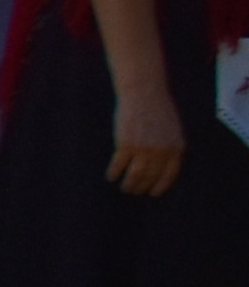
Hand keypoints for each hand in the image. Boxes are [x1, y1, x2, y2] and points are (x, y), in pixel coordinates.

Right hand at [110, 83, 187, 201]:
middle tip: (134, 191)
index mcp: (176, 148)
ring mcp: (143, 148)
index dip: (160, 186)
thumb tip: (161, 167)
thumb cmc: (157, 108)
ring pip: (135, 175)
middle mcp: (161, 151)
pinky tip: (111, 176)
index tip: (153, 193)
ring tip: (124, 187)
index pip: (169, 175)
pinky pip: (118, 165)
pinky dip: (114, 173)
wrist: (143, 93)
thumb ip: (170, 147)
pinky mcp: (125, 144)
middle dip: (141, 187)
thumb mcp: (173, 129)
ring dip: (128, 184)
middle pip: (150, 177)